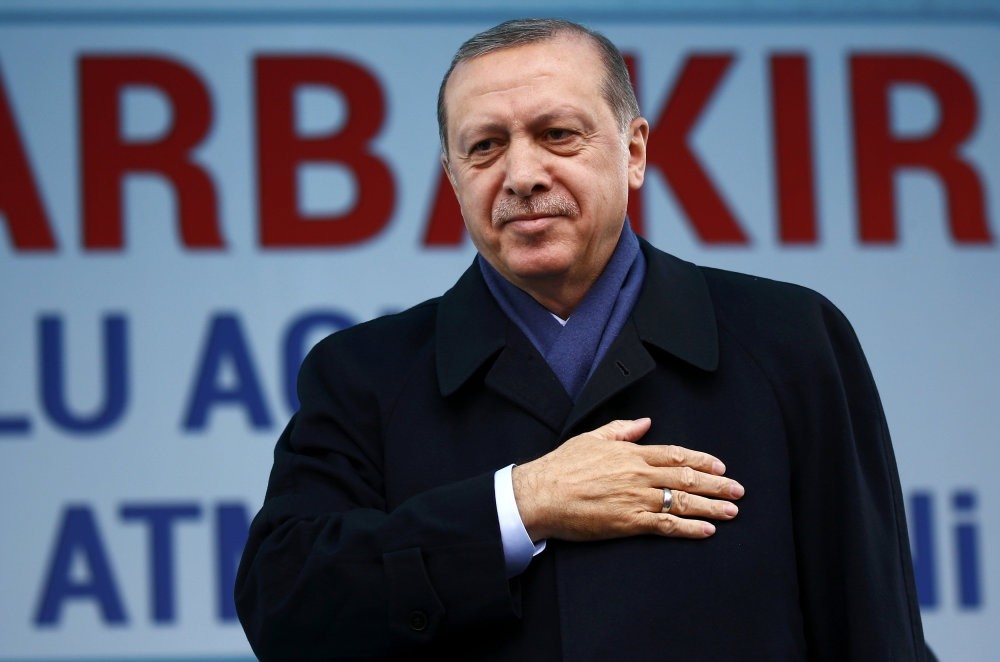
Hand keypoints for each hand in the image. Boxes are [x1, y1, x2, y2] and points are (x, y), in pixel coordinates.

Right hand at [511, 418, 742, 541]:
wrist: (542, 494)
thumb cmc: (562, 467)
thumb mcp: (592, 437)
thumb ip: (622, 429)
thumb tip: (645, 422)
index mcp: (631, 453)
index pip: (676, 454)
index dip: (702, 460)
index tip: (720, 466)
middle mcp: (639, 475)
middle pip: (687, 478)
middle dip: (716, 484)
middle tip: (737, 490)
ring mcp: (636, 499)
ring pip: (682, 501)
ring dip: (711, 506)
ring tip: (731, 511)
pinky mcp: (629, 522)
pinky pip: (666, 525)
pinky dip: (689, 528)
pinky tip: (706, 531)